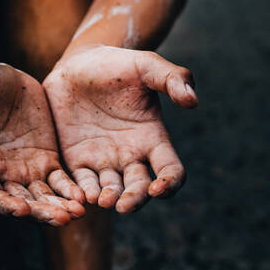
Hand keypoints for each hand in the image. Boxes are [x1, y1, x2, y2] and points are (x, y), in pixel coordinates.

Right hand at [0, 62, 84, 225]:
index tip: (20, 210)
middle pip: (21, 203)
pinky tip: (84, 196)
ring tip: (77, 212)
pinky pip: (60, 180)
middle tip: (61, 217)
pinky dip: (70, 190)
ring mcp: (26, 170)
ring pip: (44, 197)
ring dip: (59, 207)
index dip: (3, 205)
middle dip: (40, 212)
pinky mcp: (46, 159)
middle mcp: (2, 176)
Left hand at [44, 45, 197, 213]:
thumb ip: (173, 78)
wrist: (78, 64)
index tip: (159, 187)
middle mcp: (131, 156)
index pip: (171, 170)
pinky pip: (81, 183)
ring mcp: (103, 161)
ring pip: (110, 191)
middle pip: (139, 189)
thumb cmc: (117, 65)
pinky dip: (82, 193)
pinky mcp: (77, 160)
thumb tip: (193, 101)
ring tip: (101, 200)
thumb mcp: (147, 66)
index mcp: (153, 138)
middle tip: (123, 205)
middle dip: (134, 200)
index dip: (169, 183)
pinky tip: (79, 195)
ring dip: (108, 200)